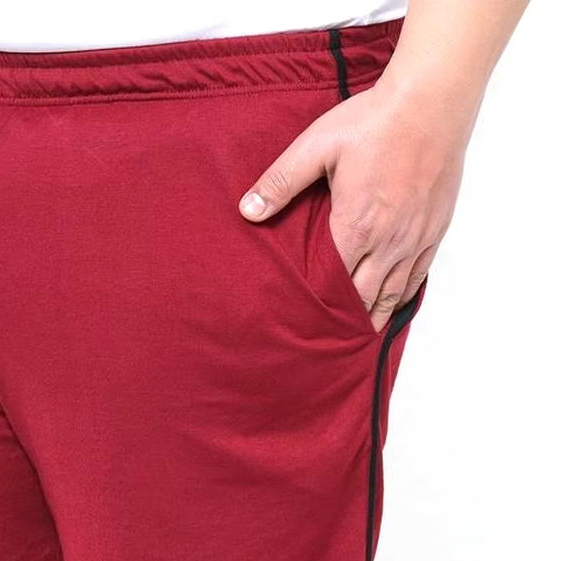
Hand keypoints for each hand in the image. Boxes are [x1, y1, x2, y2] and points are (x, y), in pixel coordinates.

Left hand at [238, 80, 464, 332]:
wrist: (432, 98)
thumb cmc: (373, 120)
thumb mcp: (316, 147)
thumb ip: (280, 182)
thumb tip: (247, 210)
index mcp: (356, 226)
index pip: (332, 283)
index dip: (316, 306)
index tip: (302, 324)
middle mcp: (388, 241)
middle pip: (363, 297)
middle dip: (343, 319)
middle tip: (325, 340)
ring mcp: (415, 237)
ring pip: (392, 293)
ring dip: (372, 315)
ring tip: (355, 335)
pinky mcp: (435, 228)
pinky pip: (418, 276)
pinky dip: (401, 296)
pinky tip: (390, 304)